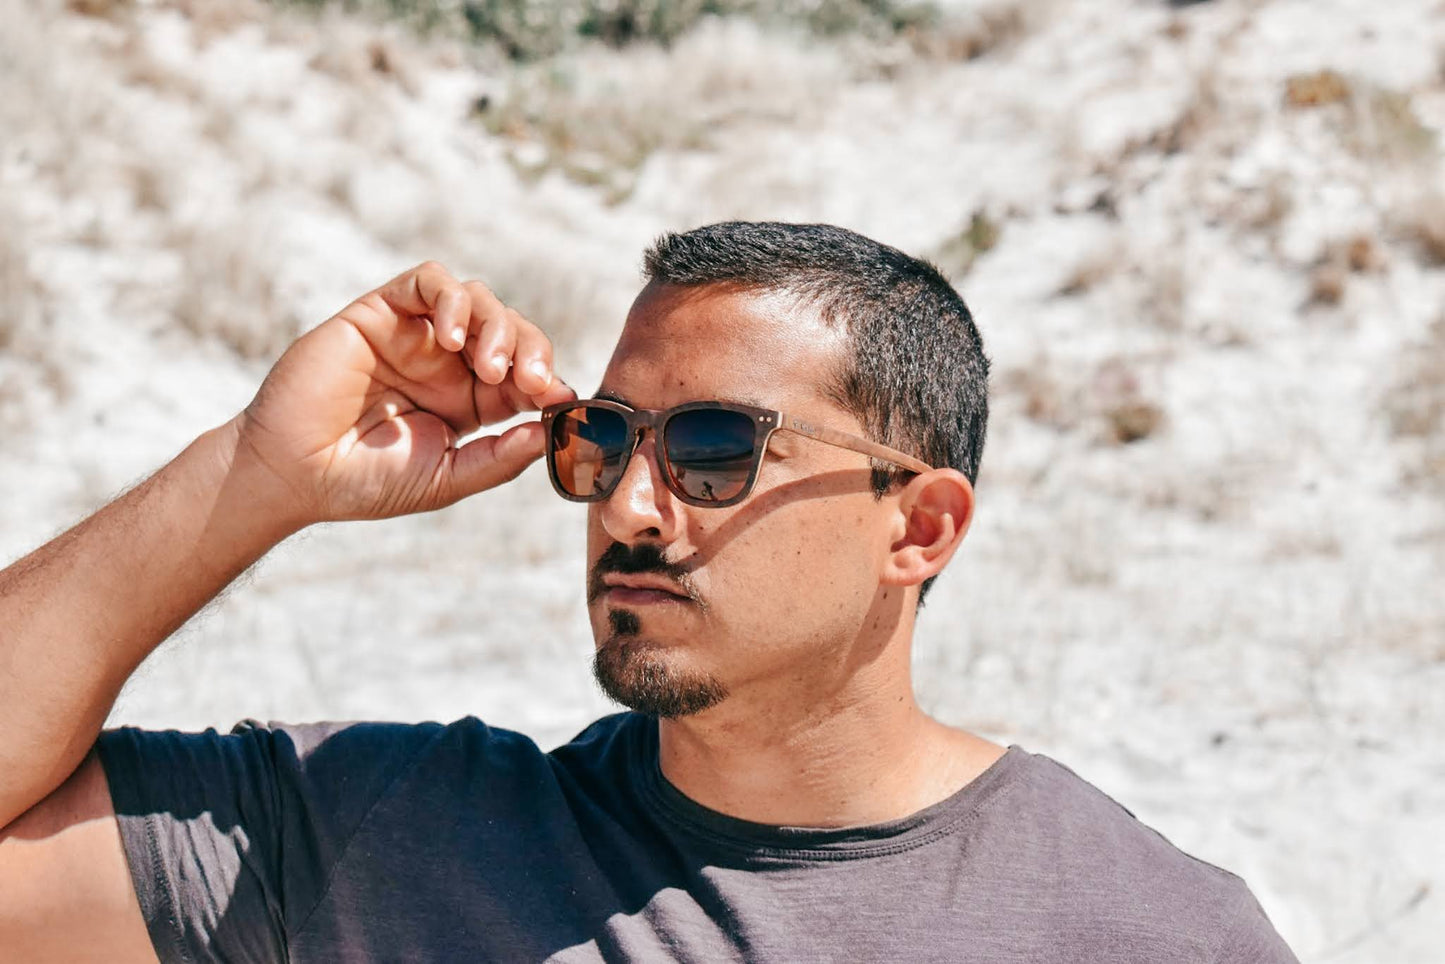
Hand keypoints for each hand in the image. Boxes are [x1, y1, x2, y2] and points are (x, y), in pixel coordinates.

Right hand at [232, 262, 575, 526]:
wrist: (294, 474)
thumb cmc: (366, 482)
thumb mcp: (447, 478)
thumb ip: (500, 457)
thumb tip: (551, 432)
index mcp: (472, 402)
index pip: (528, 375)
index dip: (550, 381)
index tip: (560, 402)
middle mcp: (449, 363)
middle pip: (512, 331)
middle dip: (533, 350)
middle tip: (531, 382)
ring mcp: (417, 335)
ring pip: (478, 299)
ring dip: (498, 326)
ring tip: (487, 367)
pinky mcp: (381, 313)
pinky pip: (429, 282)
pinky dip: (452, 299)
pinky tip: (452, 338)